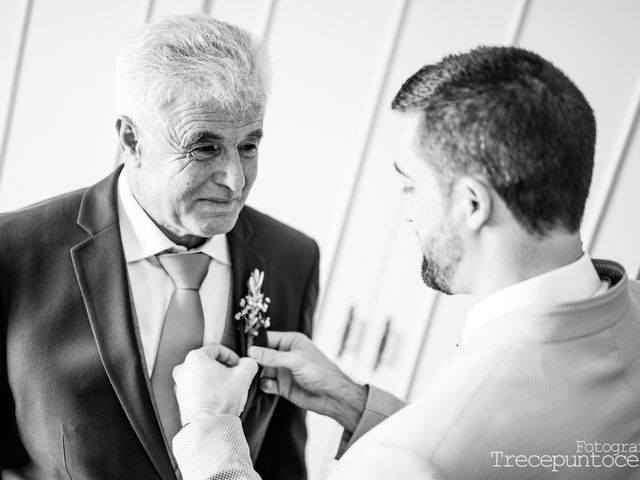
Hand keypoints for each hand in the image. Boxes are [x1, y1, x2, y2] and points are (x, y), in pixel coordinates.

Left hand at [173, 344, 257, 423]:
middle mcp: (183, 369)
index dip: (232, 356)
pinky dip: (207, 391)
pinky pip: (197, 388)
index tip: (238, 365)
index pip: (217, 348)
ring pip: (203, 375)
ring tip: (226, 391)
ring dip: (215, 380)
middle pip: (209, 362)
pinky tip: (218, 400)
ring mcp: (180, 384)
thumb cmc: (220, 402)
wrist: (208, 427)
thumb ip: (249, 363)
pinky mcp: (181, 398)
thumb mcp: (244, 376)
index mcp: (195, 358)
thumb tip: (248, 363)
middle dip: (223, 369)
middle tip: (234, 378)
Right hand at [248, 332, 366, 431]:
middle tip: (243, 365)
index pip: (267, 338)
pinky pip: (266, 384)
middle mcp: (285, 354)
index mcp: (290, 341)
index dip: (255, 343)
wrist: (331, 396)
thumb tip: (252, 351)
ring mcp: (283, 370)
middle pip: (261, 355)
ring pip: (262, 370)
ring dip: (256, 374)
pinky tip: (266, 386)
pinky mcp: (282, 386)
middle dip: (253, 360)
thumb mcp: (295, 360)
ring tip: (250, 376)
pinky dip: (263, 385)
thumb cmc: (320, 372)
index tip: (242, 349)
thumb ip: (272, 356)